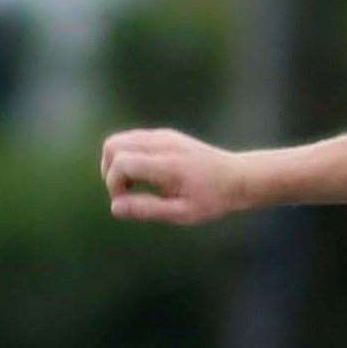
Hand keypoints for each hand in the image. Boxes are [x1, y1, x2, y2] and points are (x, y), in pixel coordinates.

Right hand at [101, 128, 242, 225]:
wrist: (237, 177)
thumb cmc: (212, 200)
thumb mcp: (182, 213)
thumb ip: (147, 209)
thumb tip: (115, 208)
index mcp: (166, 164)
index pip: (121, 163)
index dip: (114, 184)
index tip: (125, 202)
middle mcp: (161, 143)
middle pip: (112, 145)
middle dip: (109, 171)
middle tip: (124, 193)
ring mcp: (162, 135)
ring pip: (119, 140)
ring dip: (116, 163)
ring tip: (133, 186)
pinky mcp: (164, 134)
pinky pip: (133, 140)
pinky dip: (127, 156)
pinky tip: (143, 177)